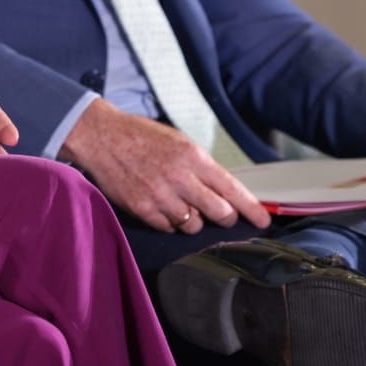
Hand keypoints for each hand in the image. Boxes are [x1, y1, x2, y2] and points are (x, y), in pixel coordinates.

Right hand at [59, 97, 271, 234]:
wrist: (102, 137)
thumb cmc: (143, 137)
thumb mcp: (179, 142)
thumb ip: (202, 166)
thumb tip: (226, 191)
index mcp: (193, 157)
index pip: (233, 189)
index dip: (252, 209)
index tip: (263, 220)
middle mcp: (180, 178)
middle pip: (220, 213)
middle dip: (225, 217)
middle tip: (221, 214)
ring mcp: (160, 196)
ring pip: (193, 225)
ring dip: (194, 219)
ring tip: (182, 203)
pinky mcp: (142, 209)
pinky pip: (168, 228)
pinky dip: (170, 222)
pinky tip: (163, 205)